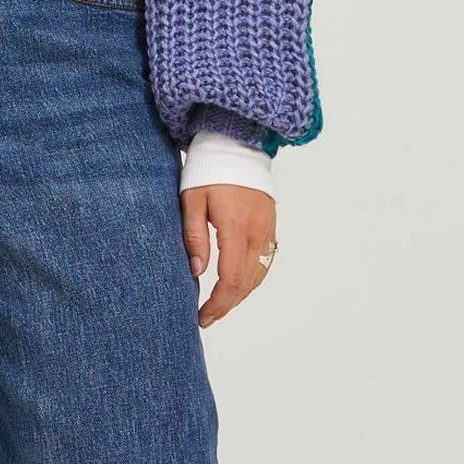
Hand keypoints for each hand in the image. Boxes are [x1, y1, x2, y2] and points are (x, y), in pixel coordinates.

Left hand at [182, 184, 277, 327]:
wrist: (237, 146)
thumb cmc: (208, 171)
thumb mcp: (192, 201)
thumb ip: (195, 237)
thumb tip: (196, 272)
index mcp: (236, 227)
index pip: (232, 278)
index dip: (219, 302)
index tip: (203, 316)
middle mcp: (258, 232)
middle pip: (248, 282)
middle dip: (228, 304)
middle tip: (207, 317)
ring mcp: (268, 229)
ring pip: (259, 274)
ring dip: (241, 294)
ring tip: (220, 306)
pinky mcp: (271, 226)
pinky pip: (266, 261)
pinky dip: (253, 279)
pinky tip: (238, 285)